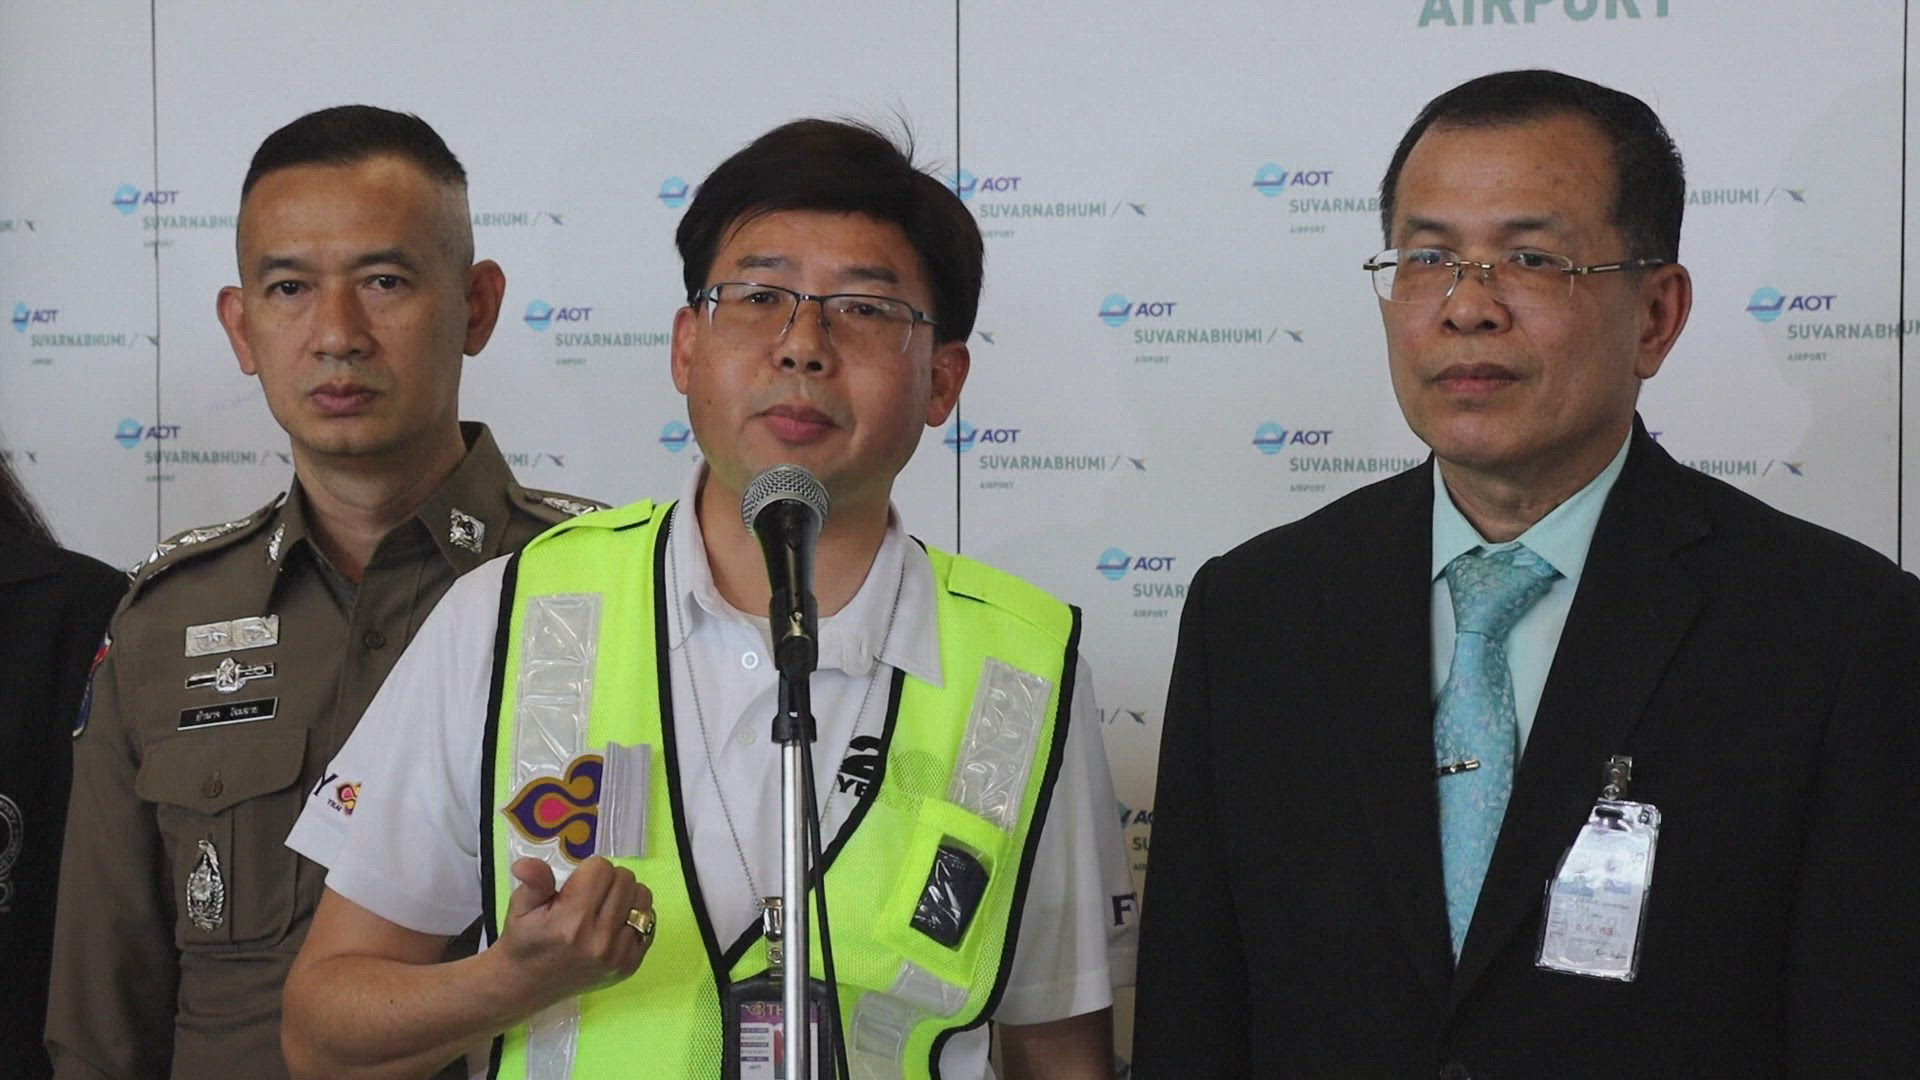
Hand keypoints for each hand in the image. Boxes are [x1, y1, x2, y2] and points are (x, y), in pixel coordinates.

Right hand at [496, 856, 652, 1002]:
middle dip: (607, 879)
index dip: (587, 870)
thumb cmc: (525, 941)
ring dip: (625, 894)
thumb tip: (524, 863)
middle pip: (625, 879)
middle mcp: (600, 938)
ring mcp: (619, 954)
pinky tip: (614, 923)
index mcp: (571, 921)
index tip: (575, 885)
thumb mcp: (521, 908)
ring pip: (642, 896)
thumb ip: (533, 882)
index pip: (601, 868)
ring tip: (603, 907)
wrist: (527, 986)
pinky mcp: (631, 964)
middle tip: (588, 895)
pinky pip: (649, 920)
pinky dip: (634, 915)